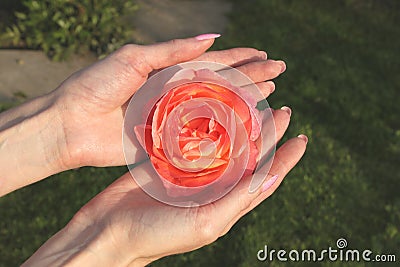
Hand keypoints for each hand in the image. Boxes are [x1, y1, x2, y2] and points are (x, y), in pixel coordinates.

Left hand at [0, 36, 283, 195]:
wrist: (71, 123)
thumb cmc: (98, 85)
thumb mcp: (135, 58)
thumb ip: (174, 51)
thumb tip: (213, 37)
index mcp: (170, 71)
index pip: (213, 62)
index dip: (240, 58)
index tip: (265, 55)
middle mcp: (177, 94)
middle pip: (222, 85)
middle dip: (251, 78)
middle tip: (279, 74)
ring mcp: (175, 119)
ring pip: (216, 110)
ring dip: (244, 102)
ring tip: (270, 95)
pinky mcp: (168, 142)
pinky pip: (199, 139)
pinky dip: (222, 135)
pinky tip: (244, 131)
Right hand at [23, 133, 306, 266]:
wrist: (110, 232)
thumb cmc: (159, 235)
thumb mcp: (207, 222)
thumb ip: (239, 198)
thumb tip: (274, 174)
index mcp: (226, 202)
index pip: (265, 176)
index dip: (286, 158)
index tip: (301, 137)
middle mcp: (212, 186)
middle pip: (247, 154)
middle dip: (265, 132)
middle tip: (280, 109)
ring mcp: (190, 172)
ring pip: (221, 142)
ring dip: (238, 122)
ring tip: (252, 101)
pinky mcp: (168, 161)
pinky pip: (191, 137)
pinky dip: (203, 122)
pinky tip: (211, 105)